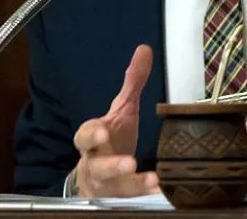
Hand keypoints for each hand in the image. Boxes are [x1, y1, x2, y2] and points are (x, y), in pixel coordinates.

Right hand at [68, 45, 158, 196]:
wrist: (96, 176)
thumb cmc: (111, 138)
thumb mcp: (122, 110)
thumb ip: (132, 83)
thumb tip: (144, 49)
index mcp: (92, 138)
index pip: (85, 135)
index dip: (93, 134)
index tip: (104, 131)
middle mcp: (95, 161)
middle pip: (97, 164)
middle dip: (111, 164)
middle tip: (126, 163)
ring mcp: (106, 182)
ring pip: (114, 185)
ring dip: (132, 183)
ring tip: (152, 180)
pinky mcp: (119, 195)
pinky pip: (131, 197)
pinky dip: (146, 193)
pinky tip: (161, 189)